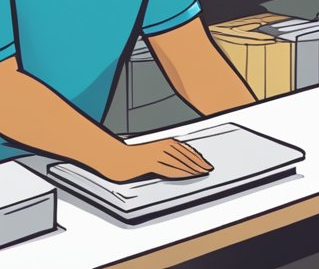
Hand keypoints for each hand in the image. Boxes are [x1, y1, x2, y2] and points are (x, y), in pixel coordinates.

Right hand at [93, 138, 213, 182]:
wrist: (110, 156)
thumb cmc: (126, 156)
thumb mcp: (146, 153)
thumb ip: (158, 156)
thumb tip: (170, 163)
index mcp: (161, 142)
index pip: (183, 149)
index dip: (195, 156)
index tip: (204, 162)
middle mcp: (160, 147)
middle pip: (184, 155)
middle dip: (198, 162)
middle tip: (209, 168)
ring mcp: (155, 155)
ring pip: (179, 162)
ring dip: (192, 167)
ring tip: (202, 172)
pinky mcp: (149, 163)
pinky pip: (169, 168)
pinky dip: (181, 172)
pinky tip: (188, 175)